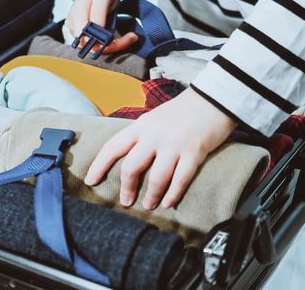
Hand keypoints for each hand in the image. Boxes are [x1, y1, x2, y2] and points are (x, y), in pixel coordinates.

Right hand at [65, 0, 137, 53]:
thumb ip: (98, 11)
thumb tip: (96, 29)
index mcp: (77, 14)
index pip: (84, 38)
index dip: (100, 43)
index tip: (118, 39)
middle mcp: (75, 25)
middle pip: (90, 45)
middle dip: (112, 45)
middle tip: (131, 37)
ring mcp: (80, 29)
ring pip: (96, 47)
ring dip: (115, 45)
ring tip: (131, 36)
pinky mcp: (87, 31)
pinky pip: (99, 43)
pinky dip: (113, 42)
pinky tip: (125, 36)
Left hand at [84, 88, 237, 209]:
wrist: (214, 99)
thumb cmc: (182, 111)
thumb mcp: (155, 118)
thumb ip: (141, 135)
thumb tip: (127, 157)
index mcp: (141, 125)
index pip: (113, 147)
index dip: (99, 165)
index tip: (90, 181)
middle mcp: (154, 135)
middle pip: (131, 167)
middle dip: (126, 188)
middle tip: (125, 202)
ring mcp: (174, 144)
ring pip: (156, 177)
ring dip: (151, 196)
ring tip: (148, 205)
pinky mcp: (194, 152)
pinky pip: (180, 179)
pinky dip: (173, 194)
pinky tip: (169, 203)